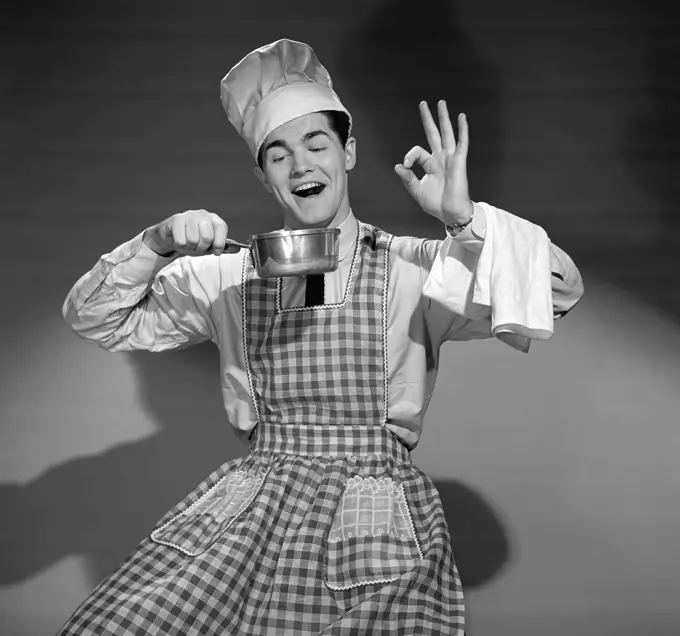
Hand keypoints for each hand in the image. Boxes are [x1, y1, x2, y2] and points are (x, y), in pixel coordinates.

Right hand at [143, 209, 231, 256]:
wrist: (170, 237)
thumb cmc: (192, 241)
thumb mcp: (209, 245)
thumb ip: (222, 247)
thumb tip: (238, 248)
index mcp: (213, 219)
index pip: (222, 227)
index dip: (219, 242)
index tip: (216, 251)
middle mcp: (202, 214)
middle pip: (207, 237)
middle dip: (201, 248)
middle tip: (196, 247)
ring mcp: (188, 215)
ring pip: (193, 240)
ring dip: (189, 247)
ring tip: (187, 243)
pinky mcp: (176, 220)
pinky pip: (181, 241)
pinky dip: (179, 245)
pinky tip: (178, 240)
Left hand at [394, 100, 472, 225]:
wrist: (450, 213)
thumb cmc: (435, 203)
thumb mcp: (416, 190)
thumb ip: (407, 178)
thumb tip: (398, 166)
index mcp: (430, 165)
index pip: (417, 151)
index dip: (409, 156)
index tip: (405, 166)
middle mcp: (440, 158)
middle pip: (433, 133)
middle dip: (428, 119)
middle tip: (423, 103)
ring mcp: (450, 158)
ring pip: (447, 133)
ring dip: (444, 118)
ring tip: (441, 103)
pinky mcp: (459, 162)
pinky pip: (462, 143)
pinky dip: (462, 129)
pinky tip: (462, 117)